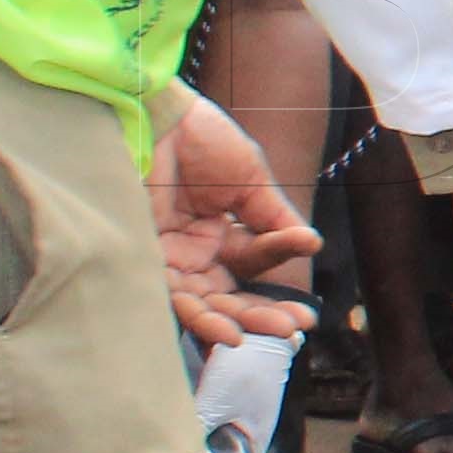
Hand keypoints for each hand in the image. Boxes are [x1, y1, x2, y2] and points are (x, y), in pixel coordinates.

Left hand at [147, 88, 319, 347]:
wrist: (156, 116)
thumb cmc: (201, 138)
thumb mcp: (250, 179)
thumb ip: (273, 218)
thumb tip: (311, 245)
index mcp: (219, 230)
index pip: (252, 266)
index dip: (277, 286)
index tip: (305, 308)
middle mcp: (192, 250)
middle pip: (228, 295)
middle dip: (260, 316)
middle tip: (292, 332)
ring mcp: (166, 256)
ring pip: (202, 303)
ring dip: (233, 323)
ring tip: (265, 336)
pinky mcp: (141, 260)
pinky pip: (171, 298)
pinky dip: (200, 317)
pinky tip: (228, 331)